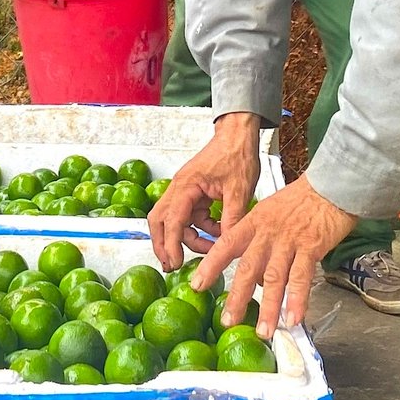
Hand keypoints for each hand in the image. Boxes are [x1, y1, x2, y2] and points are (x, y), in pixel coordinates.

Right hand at [150, 112, 262, 268]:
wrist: (238, 135)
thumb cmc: (237, 154)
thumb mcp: (239, 190)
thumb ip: (232, 218)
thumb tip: (228, 245)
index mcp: (186, 185)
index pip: (172, 221)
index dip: (172, 245)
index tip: (175, 263)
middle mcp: (179, 188)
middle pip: (160, 221)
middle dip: (164, 244)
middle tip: (172, 265)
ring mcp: (185, 191)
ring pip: (174, 220)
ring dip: (187, 238)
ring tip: (207, 249)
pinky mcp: (193, 193)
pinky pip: (189, 216)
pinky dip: (200, 228)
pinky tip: (217, 231)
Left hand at [191, 176, 357, 337]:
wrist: (330, 186)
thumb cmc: (301, 200)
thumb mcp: (270, 212)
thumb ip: (259, 241)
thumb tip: (255, 277)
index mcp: (254, 222)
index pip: (226, 244)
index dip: (210, 266)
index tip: (196, 285)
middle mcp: (268, 233)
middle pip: (247, 268)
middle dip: (237, 297)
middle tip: (228, 321)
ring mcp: (289, 241)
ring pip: (274, 278)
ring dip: (269, 307)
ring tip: (264, 330)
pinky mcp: (311, 247)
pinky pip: (302, 277)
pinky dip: (298, 299)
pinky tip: (294, 317)